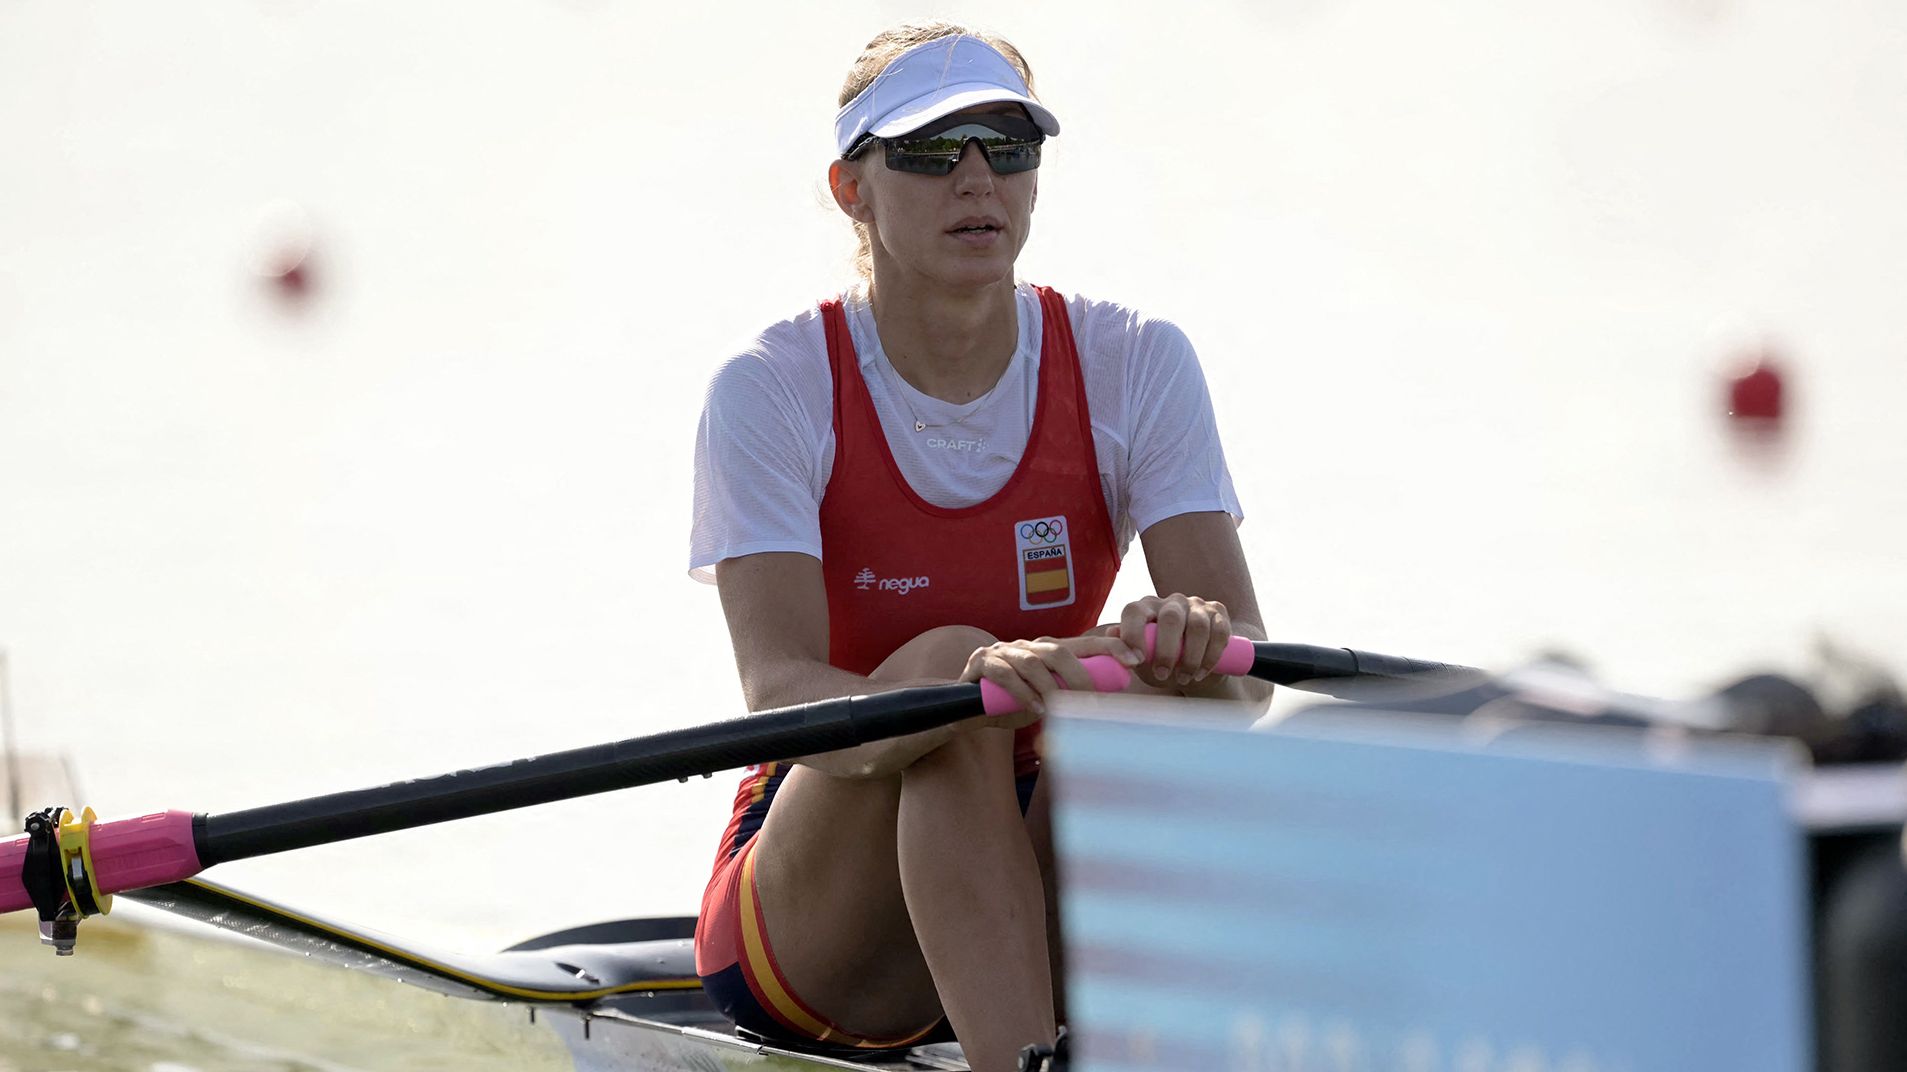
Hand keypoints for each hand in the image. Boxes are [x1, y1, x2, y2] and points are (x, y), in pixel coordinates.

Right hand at [958, 635, 1143, 724]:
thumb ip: (1072, 695)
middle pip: (1059, 651)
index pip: (1084, 643)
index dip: (1110, 648)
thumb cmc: (1013, 705)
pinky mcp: (981, 663)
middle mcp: (1027, 646)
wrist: (966, 709)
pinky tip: (1036, 710)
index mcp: (1046, 650)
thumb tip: (1111, 702)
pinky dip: (1023, 694)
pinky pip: (1005, 675)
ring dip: (1050, 689)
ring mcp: (1003, 651)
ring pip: (1033, 663)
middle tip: (1093, 703)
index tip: (1134, 660)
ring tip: (1060, 712)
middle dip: (1081, 676)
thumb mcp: (1047, 699)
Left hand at [1115, 593, 1232, 688]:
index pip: (1135, 611)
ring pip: (1198, 626)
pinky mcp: (1218, 612)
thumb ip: (1123, 648)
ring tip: (1183, 679)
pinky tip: (1201, 673)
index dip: (1133, 634)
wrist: (1195, 667)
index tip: (1135, 661)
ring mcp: (1197, 605)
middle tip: (1161, 675)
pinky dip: (1211, 656)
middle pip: (1170, 618)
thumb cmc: (1160, 662)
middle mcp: (1171, 601)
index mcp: (1146, 607)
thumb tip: (1111, 637)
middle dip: (1166, 650)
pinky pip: (1219, 631)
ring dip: (1191, 657)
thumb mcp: (1141, 659)